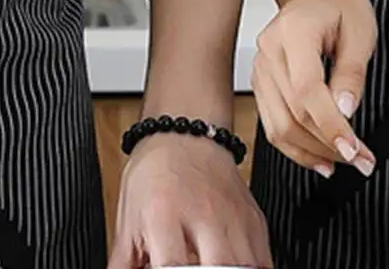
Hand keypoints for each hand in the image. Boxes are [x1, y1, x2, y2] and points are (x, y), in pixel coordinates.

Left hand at [110, 133, 271, 267]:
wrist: (185, 133)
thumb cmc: (155, 172)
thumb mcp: (128, 216)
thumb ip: (123, 261)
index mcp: (163, 213)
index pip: (173, 265)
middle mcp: (203, 214)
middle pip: (220, 267)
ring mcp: (233, 217)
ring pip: (246, 266)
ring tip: (211, 266)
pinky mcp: (254, 220)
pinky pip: (264, 261)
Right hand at [251, 0, 377, 178]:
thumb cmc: (339, 4)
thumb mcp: (361, 30)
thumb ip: (352, 73)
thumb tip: (345, 111)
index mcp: (294, 32)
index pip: (306, 90)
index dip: (330, 125)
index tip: (353, 149)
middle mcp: (270, 50)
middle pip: (293, 113)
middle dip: (328, 144)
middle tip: (361, 160)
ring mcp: (261, 67)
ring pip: (279, 126)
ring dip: (312, 152)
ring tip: (343, 161)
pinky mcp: (262, 83)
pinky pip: (273, 123)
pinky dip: (296, 146)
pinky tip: (318, 157)